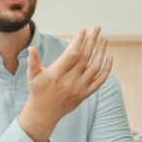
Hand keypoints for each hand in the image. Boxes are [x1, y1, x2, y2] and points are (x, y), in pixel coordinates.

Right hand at [17, 26, 112, 141]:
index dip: (78, 41)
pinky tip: (109, 57)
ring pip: (95, 67)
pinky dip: (107, 69)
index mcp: (56, 75)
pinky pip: (100, 81)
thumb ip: (33, 61)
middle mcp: (69, 82)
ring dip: (101, 52)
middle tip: (97, 28)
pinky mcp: (85, 94)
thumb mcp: (32, 76)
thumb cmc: (37, 91)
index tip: (82, 30)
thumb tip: (31, 48)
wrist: (44, 113)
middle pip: (85, 57)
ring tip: (104, 39)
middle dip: (92, 40)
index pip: (71, 54)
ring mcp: (79, 89)